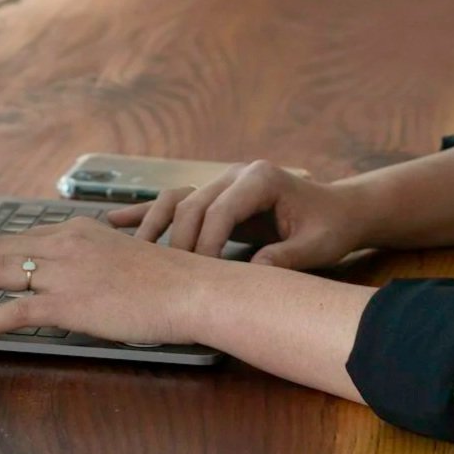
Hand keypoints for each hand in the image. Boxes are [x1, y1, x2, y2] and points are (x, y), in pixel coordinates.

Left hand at [0, 216, 209, 344]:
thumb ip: (91, 261)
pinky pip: (14, 311)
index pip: (16, 240)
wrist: (190, 290)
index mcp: (77, 231)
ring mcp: (65, 273)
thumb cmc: (168, 281)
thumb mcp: (122, 257)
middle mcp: (64, 244)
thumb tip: (71, 278)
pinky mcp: (69, 303)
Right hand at [105, 160, 369, 268]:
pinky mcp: (215, 195)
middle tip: (169, 278)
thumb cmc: (330, 228)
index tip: (200, 276)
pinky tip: (115, 222)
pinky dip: (147, 213)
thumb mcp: (316, 246)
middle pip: (192, 205)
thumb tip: (254, 275)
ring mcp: (222, 182)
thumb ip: (286, 257)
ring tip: (130, 252)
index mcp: (261, 178)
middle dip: (179, 242)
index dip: (206, 244)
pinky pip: (175, 202)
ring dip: (153, 226)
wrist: (339, 210)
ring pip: (176, 201)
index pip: (220, 210)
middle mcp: (236, 174)